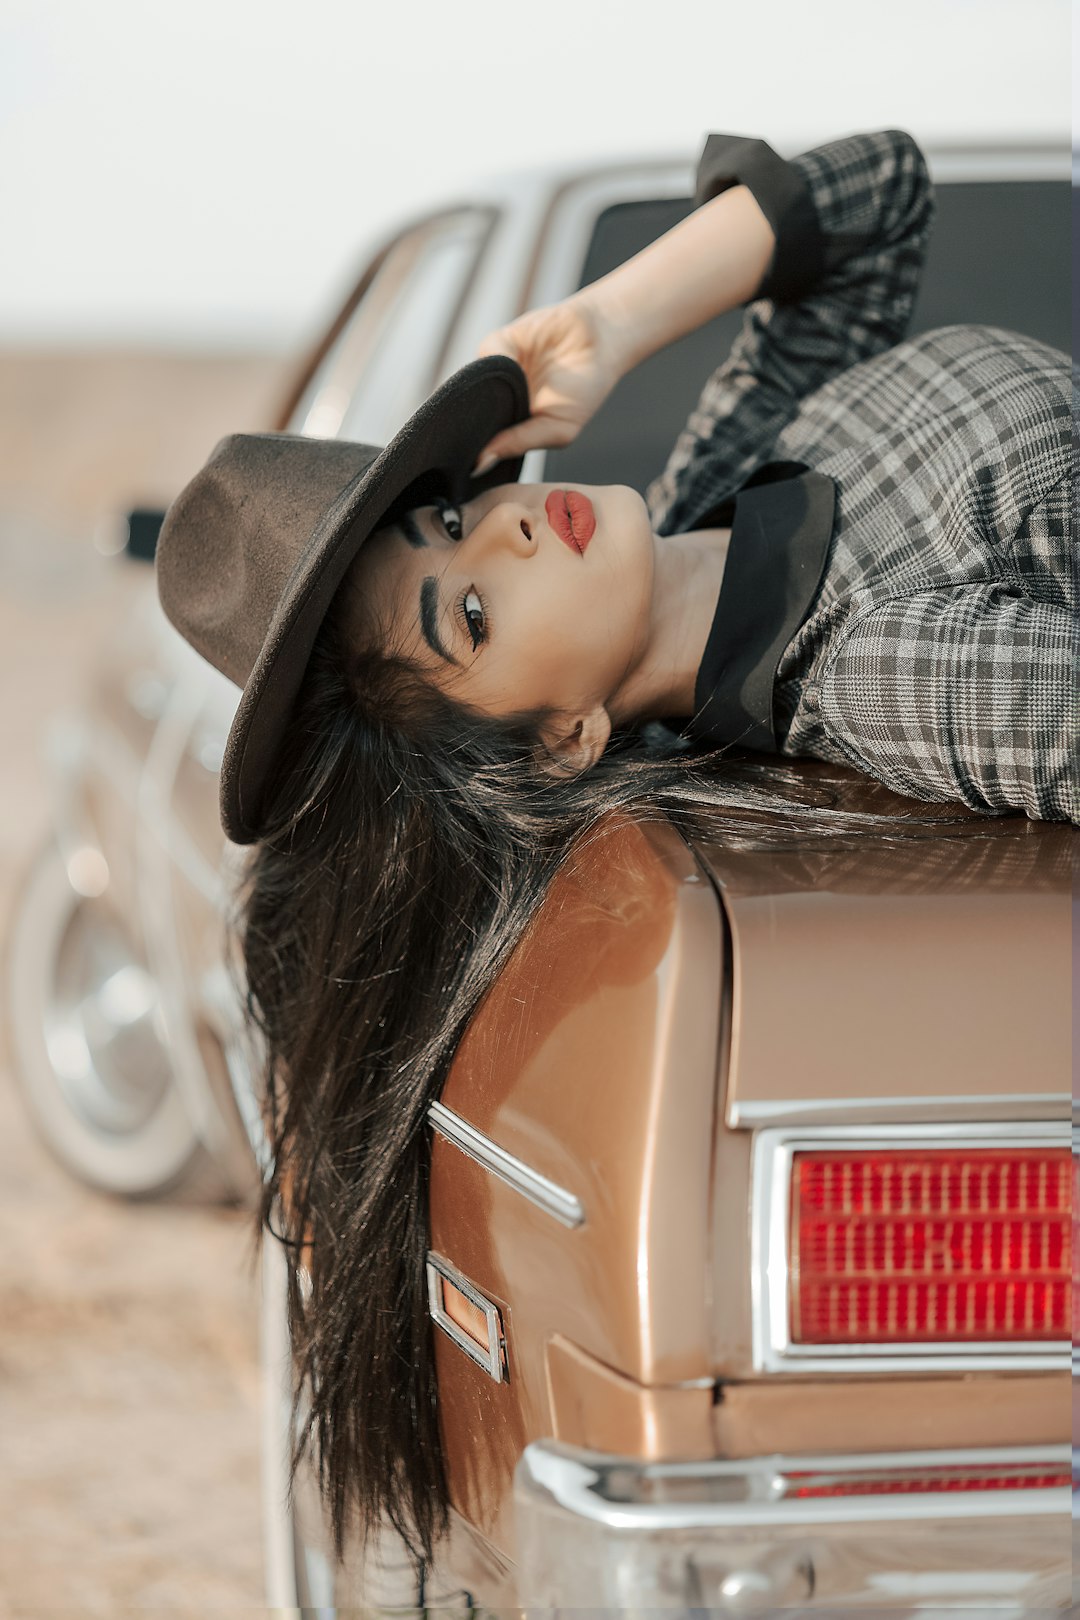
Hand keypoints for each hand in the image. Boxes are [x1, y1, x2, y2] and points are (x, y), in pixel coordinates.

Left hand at [470, 292, 624, 475]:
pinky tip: (518, 364)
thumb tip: (480, 462)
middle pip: (465, 414)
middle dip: (467, 424)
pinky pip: (486, 356)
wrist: (603, 340)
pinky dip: (498, 361)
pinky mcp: (497, 344)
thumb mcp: (557, 429)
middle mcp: (496, 400)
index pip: (478, 441)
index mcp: (508, 426)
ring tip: (507, 396)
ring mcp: (494, 373)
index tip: (465, 460)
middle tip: (471, 433)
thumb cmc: (584, 391)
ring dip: (481, 392)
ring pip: (470, 386)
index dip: (470, 449)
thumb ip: (519, 443)